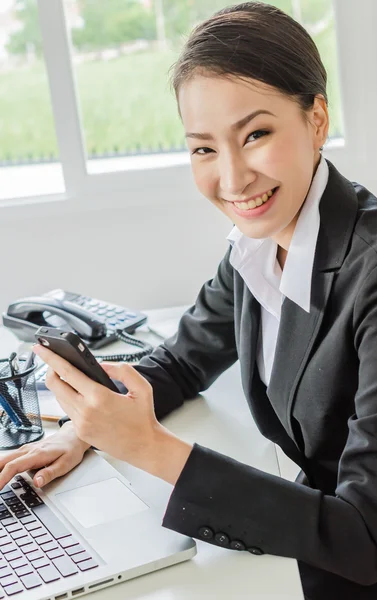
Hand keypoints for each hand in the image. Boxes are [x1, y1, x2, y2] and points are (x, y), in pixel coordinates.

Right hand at [0, 421, 89, 489]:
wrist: (73, 436)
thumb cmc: (70, 449)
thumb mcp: (65, 464)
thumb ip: (50, 473)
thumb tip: (37, 483)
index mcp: (37, 454)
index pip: (13, 466)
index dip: (1, 478)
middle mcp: (28, 450)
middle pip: (3, 461)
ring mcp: (26, 449)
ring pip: (4, 459)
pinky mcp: (25, 451)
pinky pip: (9, 458)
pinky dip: (1, 467)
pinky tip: (0, 474)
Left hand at [33, 344, 192, 483]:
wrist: (144, 446)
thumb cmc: (143, 418)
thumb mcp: (142, 387)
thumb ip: (122, 370)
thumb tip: (102, 365)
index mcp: (99, 397)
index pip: (67, 372)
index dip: (51, 358)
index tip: (40, 349)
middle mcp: (86, 410)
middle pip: (54, 385)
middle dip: (49, 369)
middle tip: (53, 361)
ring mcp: (81, 423)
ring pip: (59, 397)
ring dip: (59, 384)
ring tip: (66, 375)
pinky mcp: (80, 432)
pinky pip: (67, 410)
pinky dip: (68, 398)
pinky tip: (76, 393)